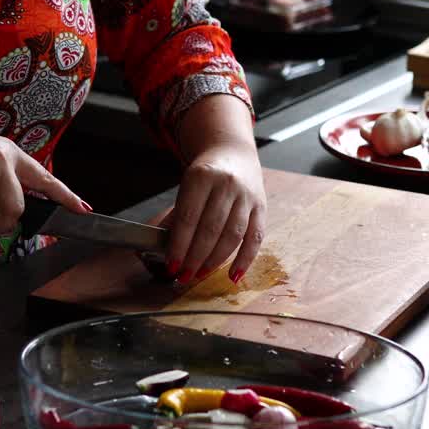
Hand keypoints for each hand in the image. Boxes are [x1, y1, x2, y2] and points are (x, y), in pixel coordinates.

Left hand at [165, 141, 265, 283]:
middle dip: (195, 257)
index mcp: (202, 176)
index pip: (188, 217)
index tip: (171, 265)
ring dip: (215, 260)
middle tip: (184, 276)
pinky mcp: (261, 207)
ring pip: (232, 235)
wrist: (233, 153)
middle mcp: (226, 184)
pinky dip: (245, 260)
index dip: (179, 245)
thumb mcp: (187, 186)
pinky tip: (234, 275)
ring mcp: (246, 196)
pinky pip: (255, 237)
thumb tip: (166, 249)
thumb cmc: (206, 175)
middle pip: (210, 229)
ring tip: (201, 274)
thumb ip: (178, 215)